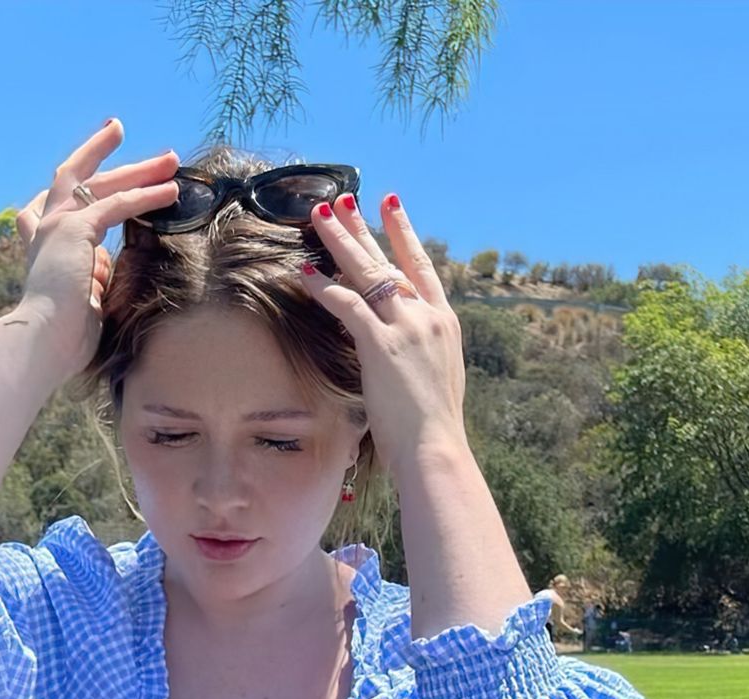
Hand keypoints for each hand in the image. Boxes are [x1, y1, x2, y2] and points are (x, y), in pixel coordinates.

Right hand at [14, 117, 180, 379]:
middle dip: (109, 156)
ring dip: (138, 170)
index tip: (97, 160)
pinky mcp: (73, 230)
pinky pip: (116, 205)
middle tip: (132, 140)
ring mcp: (57, 224)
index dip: (77, 176)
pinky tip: (170, 191)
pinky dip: (144, 196)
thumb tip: (105, 262)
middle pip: (77, 176)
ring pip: (101, 182)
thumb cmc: (61, 336)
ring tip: (170, 160)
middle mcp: (45, 226)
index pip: (56, 199)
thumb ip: (92, 273)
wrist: (41, 343)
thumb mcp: (82, 296)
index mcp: (42, 242)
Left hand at [298, 192, 468, 478]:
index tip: (390, 204)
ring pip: (367, 272)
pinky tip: (304, 271)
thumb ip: (421, 352)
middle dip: (362, 227)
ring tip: (318, 216)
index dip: (404, 232)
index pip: (421, 265)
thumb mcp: (436, 377)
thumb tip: (404, 350)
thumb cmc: (433, 427)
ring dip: (339, 242)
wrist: (437, 447)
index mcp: (444, 321)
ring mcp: (405, 327)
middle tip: (341, 199)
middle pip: (390, 259)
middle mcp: (426, 316)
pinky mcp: (382, 345)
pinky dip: (324, 287)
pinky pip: (347, 305)